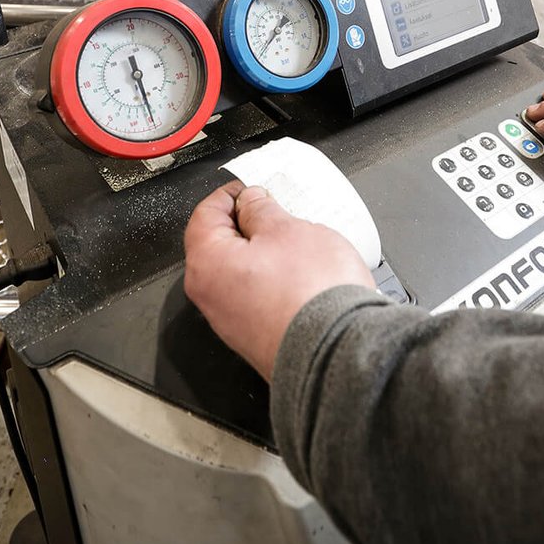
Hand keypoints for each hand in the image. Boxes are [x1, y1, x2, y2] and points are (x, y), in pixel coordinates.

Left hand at [184, 181, 374, 381]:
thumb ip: (262, 209)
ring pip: (242, 273)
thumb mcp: (288, 230)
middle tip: (278, 213)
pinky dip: (276, 281)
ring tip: (299, 244)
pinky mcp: (258, 337)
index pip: (204, 215)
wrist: (339, 353)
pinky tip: (304, 275)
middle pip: (221, 246)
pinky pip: (259, 298)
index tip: (250, 189)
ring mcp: (233, 323)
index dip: (230, 195)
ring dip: (266, 255)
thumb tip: (251, 202)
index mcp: (207, 264)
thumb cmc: (310, 294)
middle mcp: (211, 298)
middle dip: (249, 226)